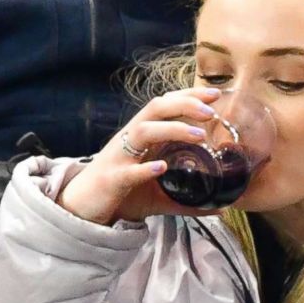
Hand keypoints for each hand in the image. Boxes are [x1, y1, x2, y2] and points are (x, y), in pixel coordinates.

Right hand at [58, 88, 226, 224]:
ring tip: (200, 136)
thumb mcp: (158, 193)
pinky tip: (162, 168)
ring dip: (172, 129)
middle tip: (212, 113)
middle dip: (185, 105)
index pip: (164, 105)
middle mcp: (129, 140)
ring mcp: (119, 158)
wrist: (82, 208)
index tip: (215, 94)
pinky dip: (145, 168)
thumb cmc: (121, 194)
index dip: (188, 96)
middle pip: (155, 108)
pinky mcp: (111, 180)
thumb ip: (188, 199)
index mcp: (139, 136)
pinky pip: (127, 171)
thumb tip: (221, 207)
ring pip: (143, 132)